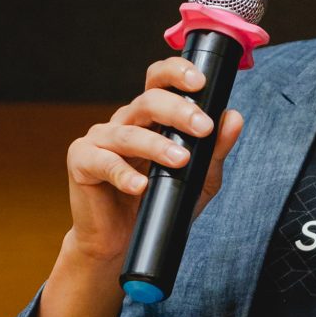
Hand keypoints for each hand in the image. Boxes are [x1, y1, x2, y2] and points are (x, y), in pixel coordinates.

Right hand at [35, 59, 243, 316]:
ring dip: (156, 145)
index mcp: (150, 118)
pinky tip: (140, 186)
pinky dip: (123, 174)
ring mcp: (100, 139)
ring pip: (128, 131)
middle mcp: (125, 121)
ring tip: (180, 160)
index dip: (177, 72)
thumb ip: (214, 150)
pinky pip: (102, 161)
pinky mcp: (82, 161)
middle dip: (178, 110)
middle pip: (148, 100)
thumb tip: (233, 118)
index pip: (160, 81)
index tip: (200, 81)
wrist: (120, 244)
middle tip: (202, 127)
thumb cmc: (158, 204)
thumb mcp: (197, 180)